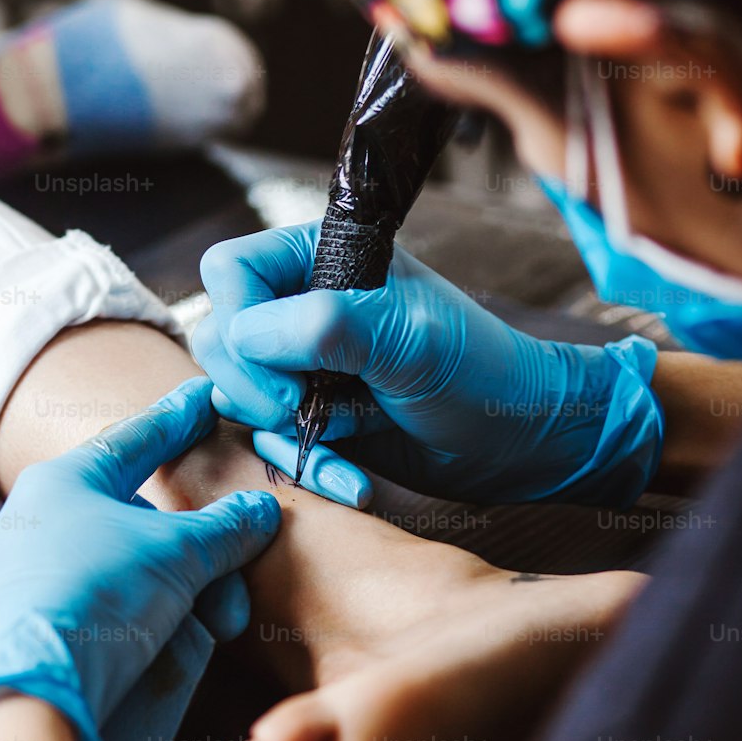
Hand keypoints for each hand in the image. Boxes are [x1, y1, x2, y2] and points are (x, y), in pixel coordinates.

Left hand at [0, 378, 281, 740]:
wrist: (26, 697)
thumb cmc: (97, 598)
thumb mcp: (176, 554)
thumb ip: (223, 528)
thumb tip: (260, 510)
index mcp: (65, 483)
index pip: (135, 439)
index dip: (179, 419)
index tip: (207, 396)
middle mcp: (45, 523)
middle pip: (143, 520)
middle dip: (201, 553)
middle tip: (236, 579)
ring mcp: (39, 578)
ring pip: (136, 572)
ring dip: (186, 596)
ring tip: (216, 629)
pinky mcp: (42, 629)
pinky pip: (113, 611)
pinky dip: (153, 623)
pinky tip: (179, 650)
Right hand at [195, 223, 662, 507]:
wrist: (522, 441)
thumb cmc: (480, 374)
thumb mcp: (409, 341)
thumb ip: (326, 324)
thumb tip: (243, 335)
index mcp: (319, 258)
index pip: (229, 272)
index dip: (240, 322)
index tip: (287, 373)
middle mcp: (301, 305)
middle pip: (219, 336)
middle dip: (253, 388)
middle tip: (301, 411)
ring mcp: (303, 364)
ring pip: (235, 395)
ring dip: (280, 434)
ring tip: (343, 451)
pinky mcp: (313, 415)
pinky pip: (270, 440)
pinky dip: (306, 465)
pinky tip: (353, 481)